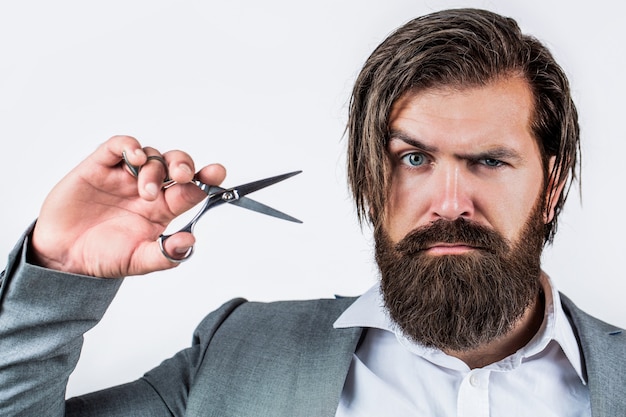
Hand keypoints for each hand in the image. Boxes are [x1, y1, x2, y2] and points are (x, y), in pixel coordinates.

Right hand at [30, 135, 225, 277]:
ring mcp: (125, 176)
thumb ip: (165, 254)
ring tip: (146, 192)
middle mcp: (149, 188)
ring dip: (155, 168)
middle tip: (182, 177)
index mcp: (164, 208)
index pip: (192, 188)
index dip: (207, 179)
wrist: (64, 257)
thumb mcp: (139, 261)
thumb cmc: (104, 257)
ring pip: (151, 156)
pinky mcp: (99, 166)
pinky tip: (135, 158)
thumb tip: (190, 242)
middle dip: (184, 165)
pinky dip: (129, 147)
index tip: (217, 174)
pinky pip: (118, 146)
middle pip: (175, 164)